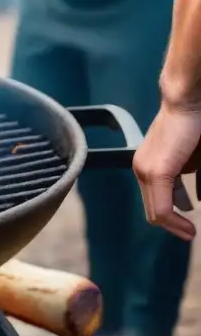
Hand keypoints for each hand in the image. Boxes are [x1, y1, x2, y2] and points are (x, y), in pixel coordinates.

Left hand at [133, 103, 200, 240]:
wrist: (187, 102)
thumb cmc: (195, 125)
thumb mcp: (191, 157)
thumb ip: (188, 173)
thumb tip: (193, 198)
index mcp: (148, 165)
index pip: (155, 198)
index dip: (172, 215)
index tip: (188, 225)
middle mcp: (142, 169)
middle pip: (153, 208)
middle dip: (173, 225)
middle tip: (190, 234)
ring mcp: (146, 171)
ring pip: (156, 212)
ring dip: (175, 226)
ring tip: (190, 234)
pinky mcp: (157, 173)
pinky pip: (161, 209)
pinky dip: (175, 222)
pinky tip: (190, 229)